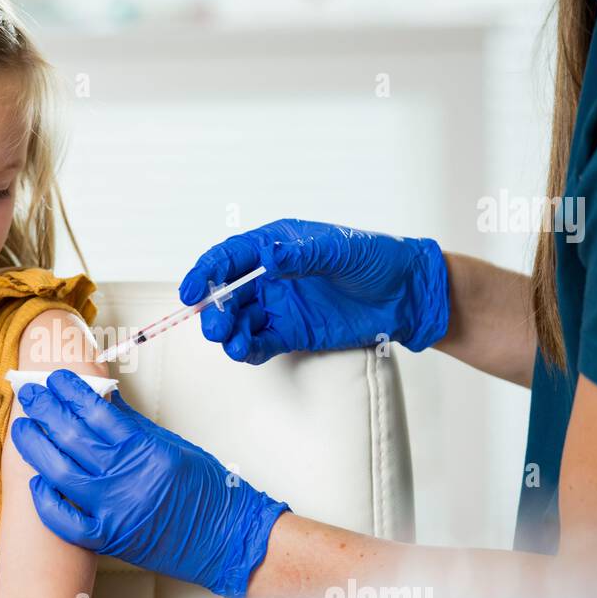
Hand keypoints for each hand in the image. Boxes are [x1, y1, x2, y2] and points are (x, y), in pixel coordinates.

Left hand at [10, 369, 289, 597]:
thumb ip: (131, 424)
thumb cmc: (207, 490)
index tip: (55, 378)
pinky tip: (37, 480)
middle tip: (30, 394)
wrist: (226, 537)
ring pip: (58, 472)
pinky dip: (46, 500)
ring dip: (35, 446)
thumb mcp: (172, 444)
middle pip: (70, 436)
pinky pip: (64, 520)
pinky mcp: (107, 539)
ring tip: (23, 427)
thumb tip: (99, 399)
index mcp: (144, 448)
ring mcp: (113, 511)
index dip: (69, 391)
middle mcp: (125, 478)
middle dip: (45, 410)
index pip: (95, 410)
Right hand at [178, 219, 449, 363]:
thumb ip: (304, 255)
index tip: (190, 291)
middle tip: (216, 326)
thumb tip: (270, 258)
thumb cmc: (377, 260)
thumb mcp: (341, 251)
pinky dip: (249, 349)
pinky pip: (261, 343)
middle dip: (216, 310)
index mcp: (276, 245)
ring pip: (240, 321)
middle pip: (228, 293)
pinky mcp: (292, 333)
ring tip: (234, 344)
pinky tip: (247, 352)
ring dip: (230, 333)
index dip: (206, 273)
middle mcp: (271, 276)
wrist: (406, 295)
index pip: (231, 257)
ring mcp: (280, 306)